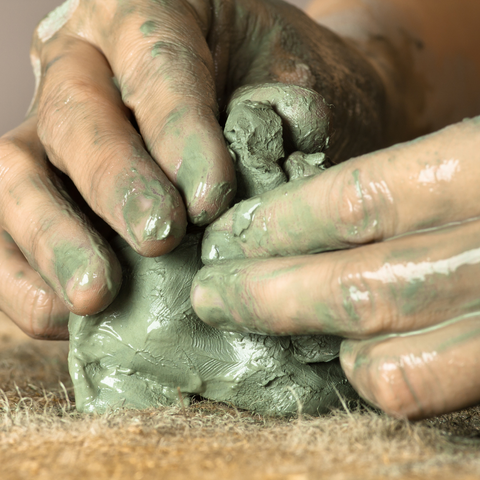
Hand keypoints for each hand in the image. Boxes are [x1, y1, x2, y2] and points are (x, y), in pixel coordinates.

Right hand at [0, 0, 387, 337]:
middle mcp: (88, 65)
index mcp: (153, 16)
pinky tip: (61, 315)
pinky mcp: (44, 188)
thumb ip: (268, 128)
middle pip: (76, 118)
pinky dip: (24, 278)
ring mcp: (54, 129)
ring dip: (54, 241)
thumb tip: (227, 204)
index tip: (210, 199)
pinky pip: (7, 230)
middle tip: (157, 241)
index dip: (178, 132)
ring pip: (20, 175)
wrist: (286, 104)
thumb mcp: (295, 88)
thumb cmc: (290, 93)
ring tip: (95, 296)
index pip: (155, 65)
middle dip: (114, 185)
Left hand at [191, 117, 479, 418]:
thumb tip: (318, 218)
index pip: (360, 200)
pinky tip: (360, 359)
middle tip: (211, 293)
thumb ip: (426, 183)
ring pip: (391, 367)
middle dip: (266, 294)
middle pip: (356, 286)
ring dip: (325, 349)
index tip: (231, 234)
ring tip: (277, 327)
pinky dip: (384, 378)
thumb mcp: (477, 159)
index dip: (283, 222)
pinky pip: (430, 395)